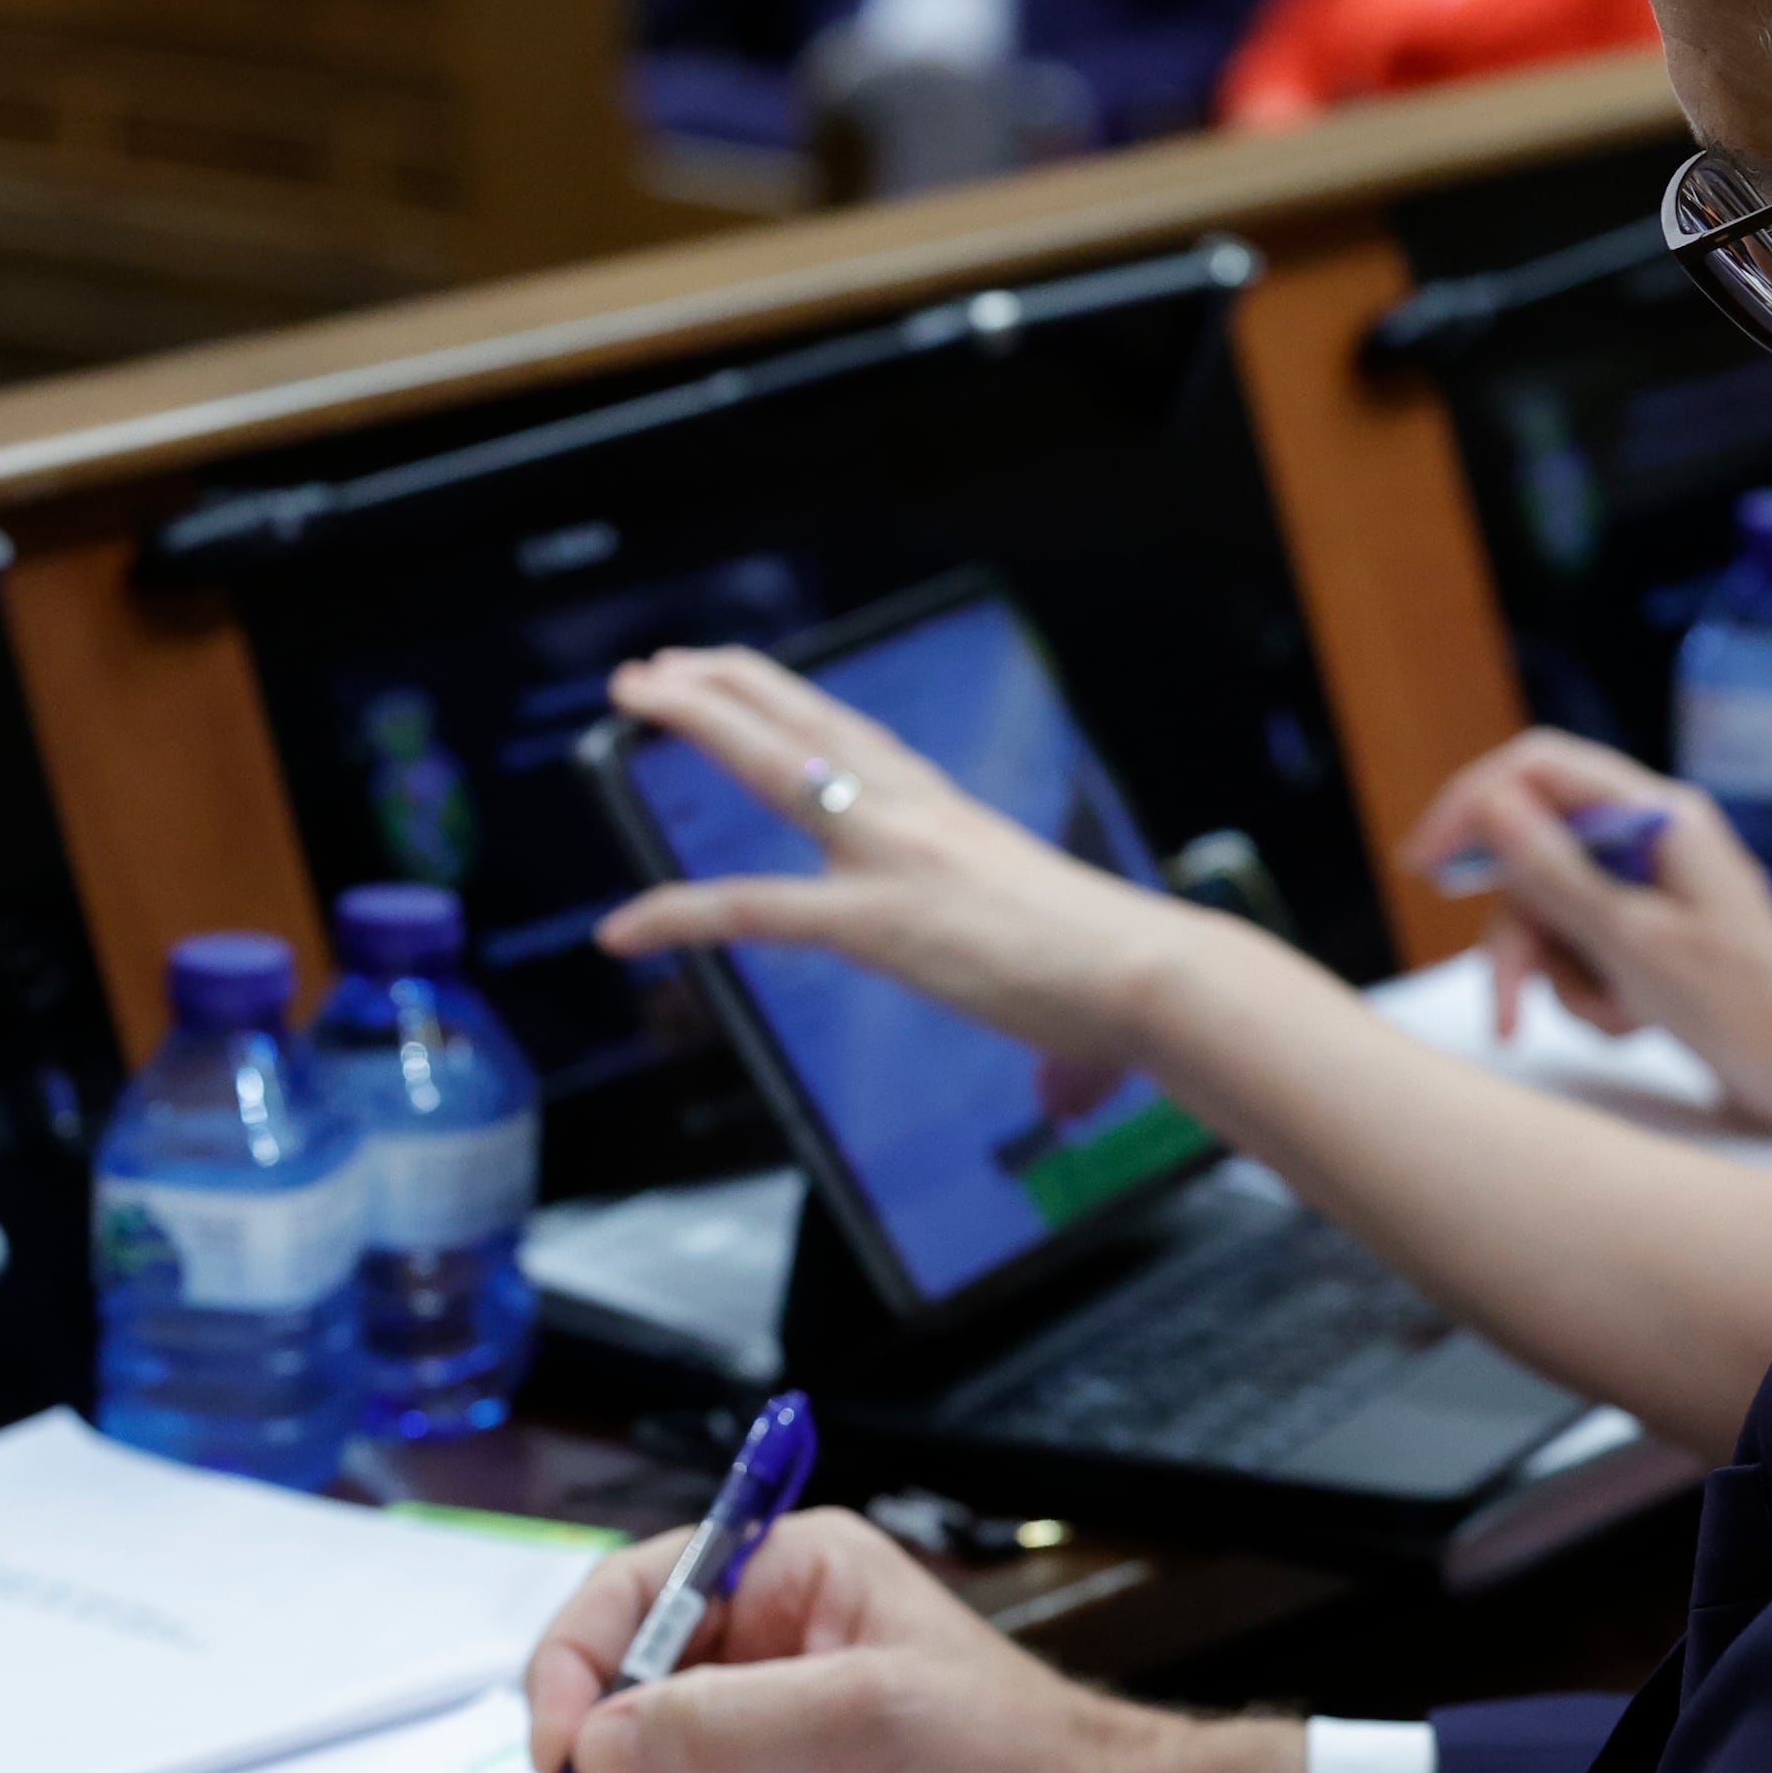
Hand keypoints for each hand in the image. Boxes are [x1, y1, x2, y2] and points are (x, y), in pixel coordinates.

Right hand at [519, 1505, 1303, 1772]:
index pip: (639, 1593)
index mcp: (794, 1576)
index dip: (581, 1662)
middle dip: (607, 1757)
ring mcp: (771, 1737)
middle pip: (625, 1688)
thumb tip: (598, 1740)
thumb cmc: (1020, 1760)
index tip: (559, 1745)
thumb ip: (725, 1721)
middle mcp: (770, 1648)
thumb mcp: (869, 1718)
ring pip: (645, 1770)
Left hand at [594, 647, 1210, 1080]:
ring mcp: (892, 858)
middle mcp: (918, 816)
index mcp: (957, 819)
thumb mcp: (1073, 995)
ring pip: (775, 764)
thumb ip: (1060, 1055)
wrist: (1150, 973)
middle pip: (809, 722)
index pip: (859, 745)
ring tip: (633, 691)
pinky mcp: (873, 920)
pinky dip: (680, 914)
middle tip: (658, 668)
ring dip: (701, 719)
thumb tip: (1074, 1105)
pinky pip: (753, 909)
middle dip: (728, 684)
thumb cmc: (1132, 988)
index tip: (747, 686)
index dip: (794, 708)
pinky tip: (622, 930)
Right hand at [1390, 731, 1771, 1130]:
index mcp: (1655, 814)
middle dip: (1521, 936)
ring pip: (1550, 912)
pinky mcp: (1646, 931)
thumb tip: (1490, 804)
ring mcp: (1647, 884)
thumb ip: (1554, 871)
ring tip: (1614, 1020)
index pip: (1537, 767)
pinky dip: (1589, 993)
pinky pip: (1579, 948)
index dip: (1472, 805)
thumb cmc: (1737, 1003)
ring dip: (1562, 977)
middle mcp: (1647, 836)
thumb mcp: (1631, 940)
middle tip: (1508, 1005)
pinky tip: (1632, 1025)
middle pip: (1533, 857)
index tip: (1424, 863)